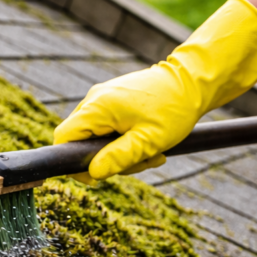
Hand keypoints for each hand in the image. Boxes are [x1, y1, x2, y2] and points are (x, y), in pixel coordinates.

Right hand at [54, 0, 256, 181]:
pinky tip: (148, 142)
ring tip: (151, 152)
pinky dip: (126, 140)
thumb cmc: (174, 108)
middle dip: (107, 159)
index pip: (64, 138)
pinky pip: (109, 128)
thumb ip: (118, 158)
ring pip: (97, 137)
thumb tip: (92, 173)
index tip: (95, 176)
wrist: (192, 80)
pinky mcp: (114, 101)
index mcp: (98, 107)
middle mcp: (95, 99)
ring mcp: (104, 99)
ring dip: (121, 153)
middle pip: (81, 141)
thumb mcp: (148, 140)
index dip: (71, 161)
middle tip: (139, 163)